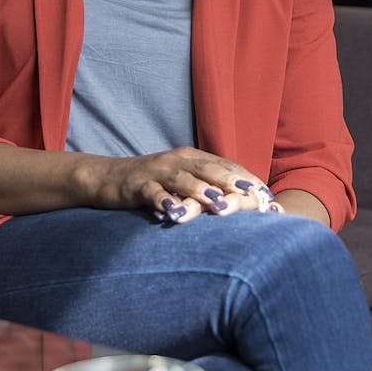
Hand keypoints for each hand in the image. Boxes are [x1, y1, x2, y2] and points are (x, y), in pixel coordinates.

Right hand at [83, 147, 280, 223]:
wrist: (106, 177)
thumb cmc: (150, 182)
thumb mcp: (180, 180)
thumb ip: (205, 187)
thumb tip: (238, 203)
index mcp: (191, 158)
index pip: (224, 165)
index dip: (245, 177)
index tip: (265, 193)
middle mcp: (176, 160)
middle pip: (208, 169)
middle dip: (231, 181)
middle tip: (252, 194)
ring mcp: (157, 171)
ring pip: (182, 179)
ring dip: (201, 190)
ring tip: (218, 203)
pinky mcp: (137, 185)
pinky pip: (152, 193)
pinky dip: (163, 202)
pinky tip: (173, 213)